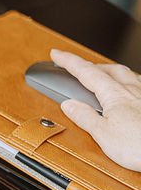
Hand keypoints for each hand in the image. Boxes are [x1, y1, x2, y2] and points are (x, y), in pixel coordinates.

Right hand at [51, 49, 140, 171]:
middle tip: (77, 65)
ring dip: (112, 71)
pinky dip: (130, 83)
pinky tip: (132, 90)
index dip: (70, 62)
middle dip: (91, 65)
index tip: (57, 54)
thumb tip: (69, 104)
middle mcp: (133, 90)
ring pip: (128, 75)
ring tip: (104, 74)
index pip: (87, 72)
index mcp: (115, 95)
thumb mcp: (104, 135)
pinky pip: (140, 85)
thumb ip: (86, 117)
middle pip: (109, 69)